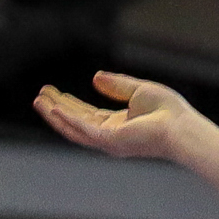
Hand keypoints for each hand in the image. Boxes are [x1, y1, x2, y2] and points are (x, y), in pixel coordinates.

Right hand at [34, 69, 208, 162]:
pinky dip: (67, 120)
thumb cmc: (167, 111)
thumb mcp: (138, 90)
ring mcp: (108, 141)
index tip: (54, 93)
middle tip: (39, 95)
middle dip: (57, 109)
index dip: (70, 104)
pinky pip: (82, 130)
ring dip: (55, 116)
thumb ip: (117, 85)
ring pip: (74, 129)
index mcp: (118, 126)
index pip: (87, 115)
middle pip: (76, 123)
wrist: (180, 126)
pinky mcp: (110, 141)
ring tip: (38, 101)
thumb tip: (94, 77)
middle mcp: (110, 137)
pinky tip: (53, 109)